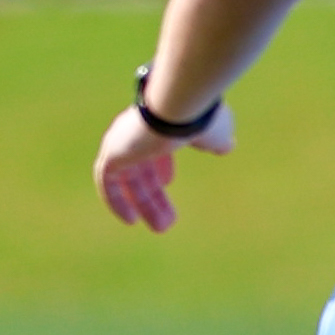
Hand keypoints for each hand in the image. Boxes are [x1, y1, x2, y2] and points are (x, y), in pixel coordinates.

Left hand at [94, 98, 234, 233]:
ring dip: (144, 204)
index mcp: (158, 122)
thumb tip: (226, 145)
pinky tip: (130, 219)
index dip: (161, 164)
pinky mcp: (111, 155)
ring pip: (129, 180)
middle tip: (168, 220)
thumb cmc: (199, 117)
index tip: (168, 182)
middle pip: (142, 168)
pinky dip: (116, 200)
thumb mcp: (215, 132)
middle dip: (155, 195)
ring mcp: (121, 142)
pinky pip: (107, 183)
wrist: (179, 107)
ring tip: (161, 228)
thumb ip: (217, 140)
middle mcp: (135, 131)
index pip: (154, 145)